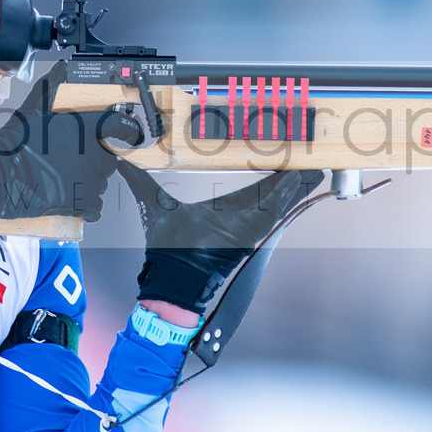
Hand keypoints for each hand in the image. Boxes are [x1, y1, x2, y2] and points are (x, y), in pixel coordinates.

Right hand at [0, 62, 142, 220]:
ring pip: (100, 181)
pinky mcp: (84, 202)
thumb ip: (51, 88)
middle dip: (96, 159)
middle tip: (74, 160)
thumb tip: (59, 68)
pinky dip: (86, 204)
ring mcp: (91, 180)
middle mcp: (94, 153)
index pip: (120, 126)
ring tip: (63, 178)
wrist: (2, 176)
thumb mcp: (34, 108)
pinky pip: (96, 205)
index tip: (129, 134)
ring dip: (88, 180)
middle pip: (109, 158)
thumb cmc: (15, 144)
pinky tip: (69, 197)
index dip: (126, 130)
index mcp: (86, 128)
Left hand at [117, 162, 324, 312]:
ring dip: (294, 186)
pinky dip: (286, 197)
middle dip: (289, 178)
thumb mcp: (153, 203)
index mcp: (222, 210)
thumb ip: (139, 179)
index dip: (264, 172)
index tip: (275, 156)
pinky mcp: (250, 234)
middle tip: (307, 162)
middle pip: (271, 192)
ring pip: (277, 201)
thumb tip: (119, 159)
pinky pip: (273, 213)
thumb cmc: (165, 247)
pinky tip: (298, 182)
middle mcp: (239, 217)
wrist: (171, 275)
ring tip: (312, 170)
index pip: (251, 188)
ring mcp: (246, 226)